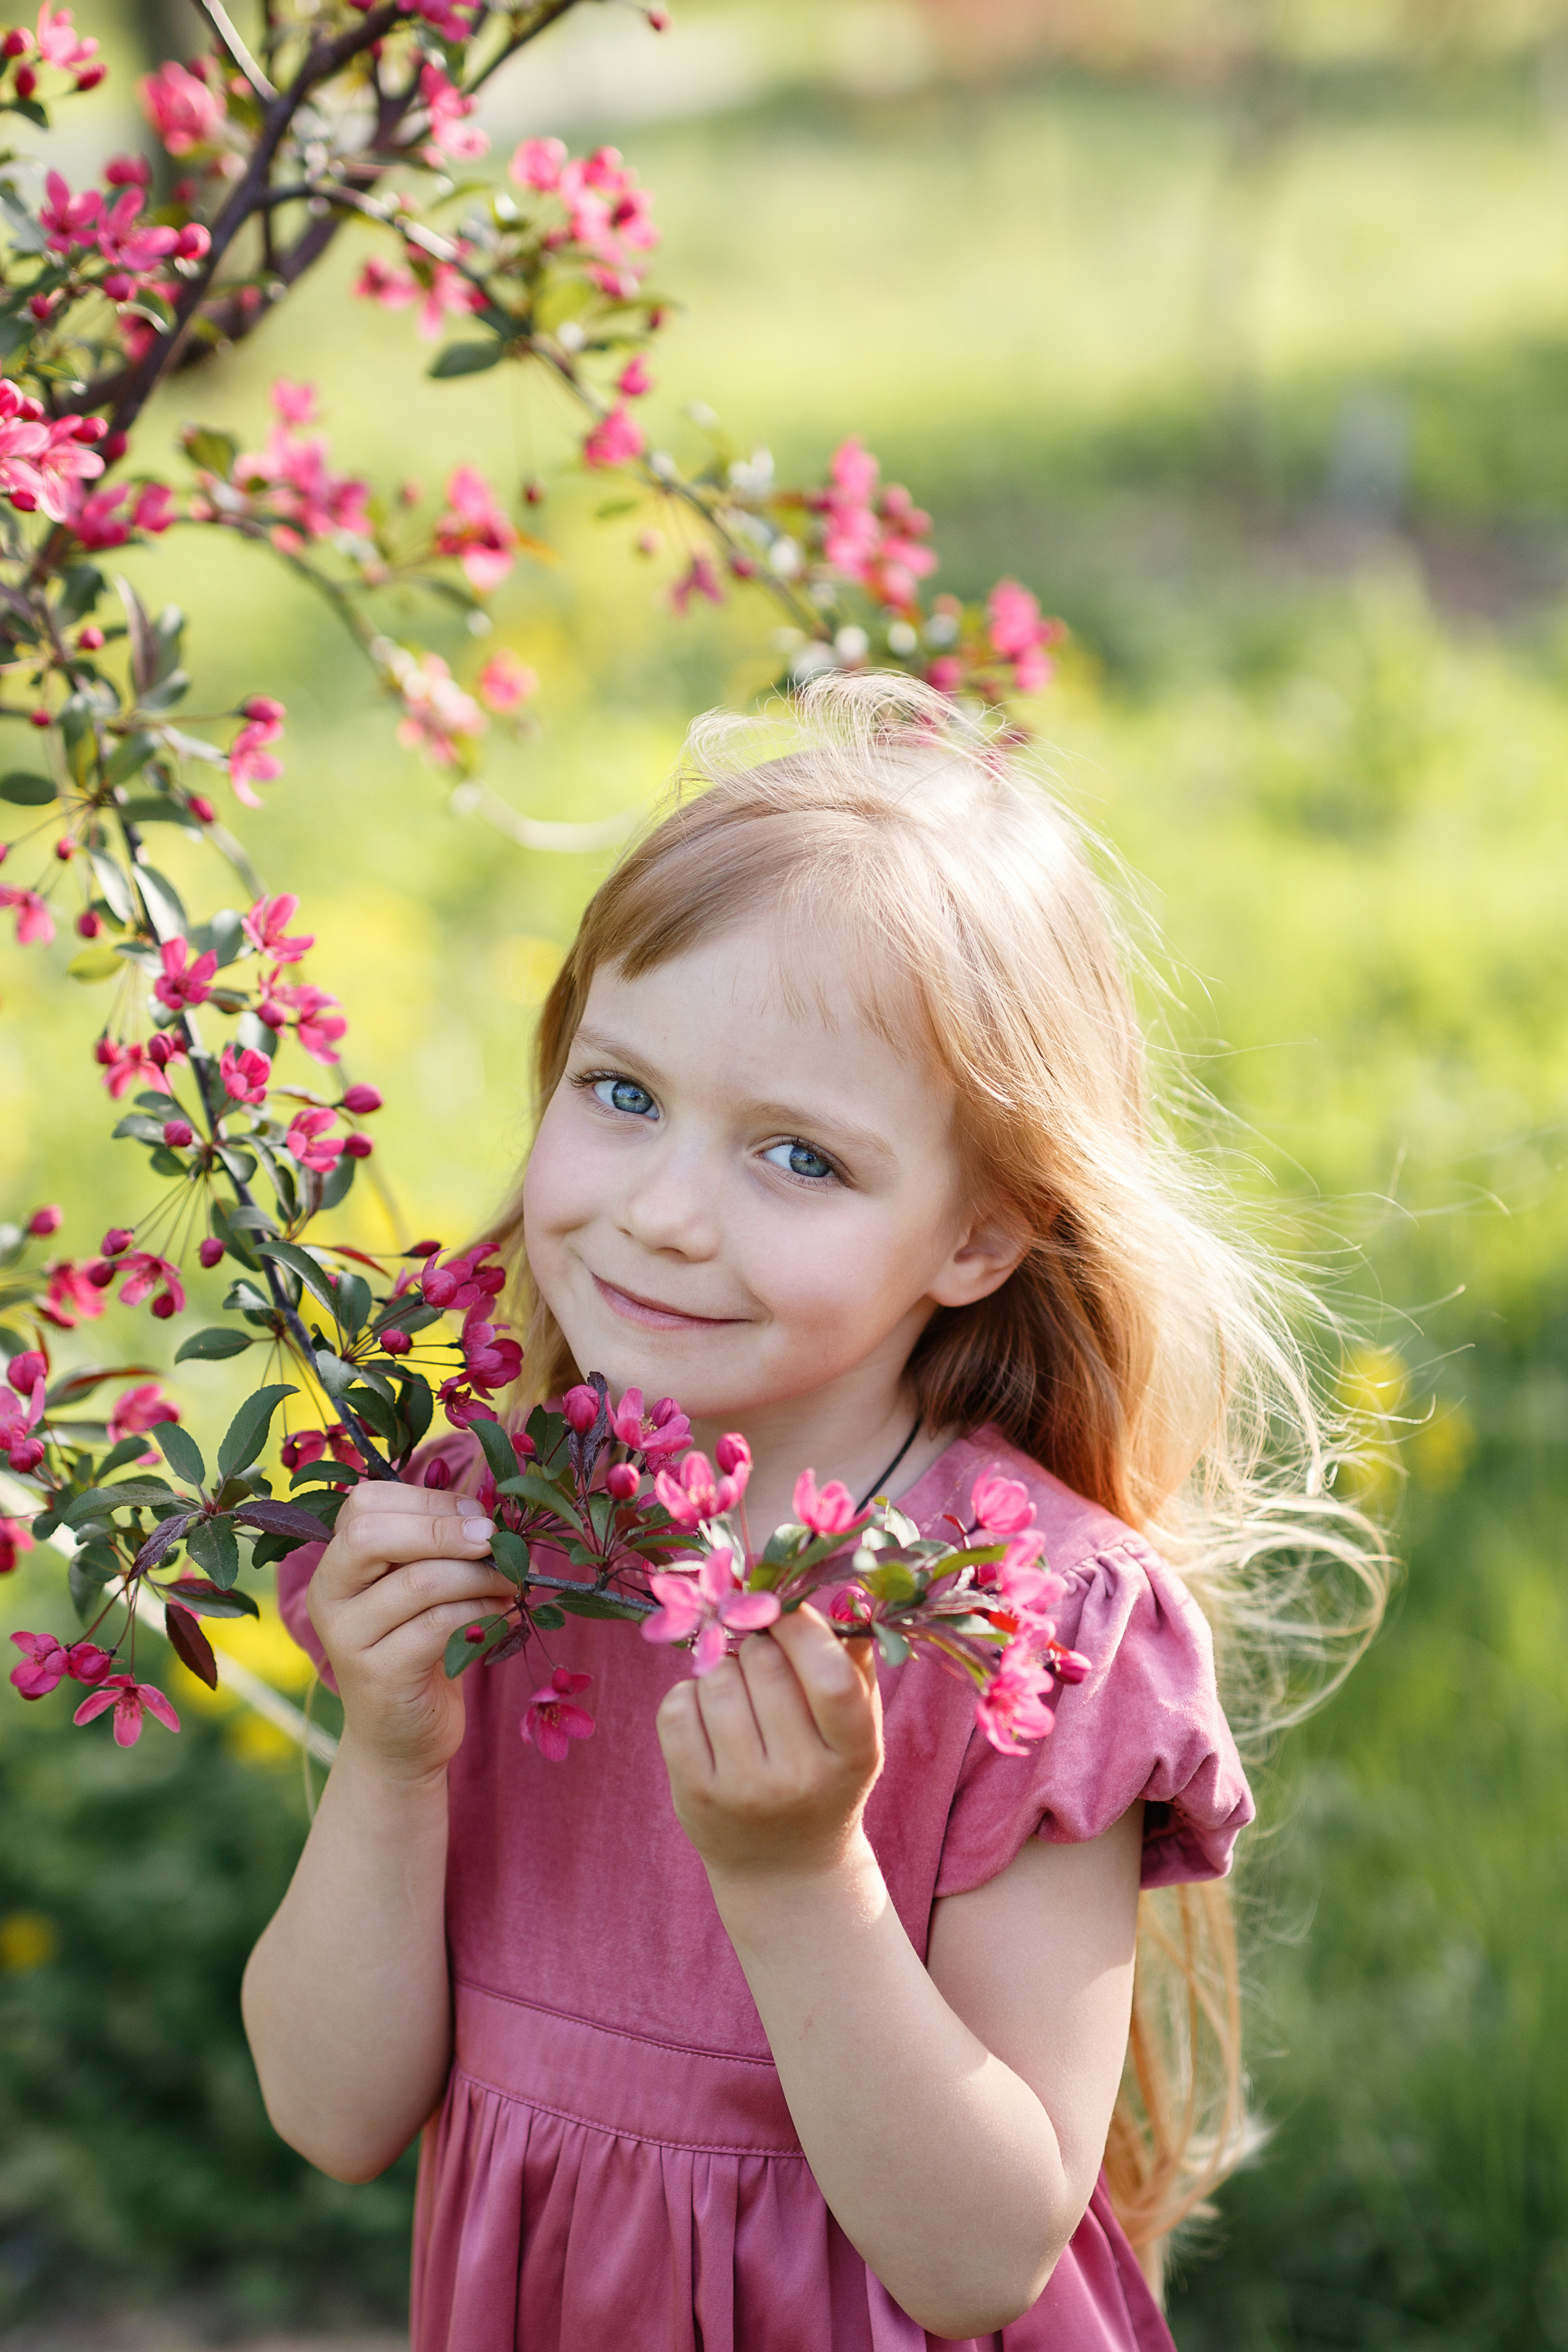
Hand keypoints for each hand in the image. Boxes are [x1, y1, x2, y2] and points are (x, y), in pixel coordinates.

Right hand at [307, 1484, 514, 1781]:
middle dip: (445, 1529)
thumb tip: (487, 1510)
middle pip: (373, 1535)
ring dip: (479, 1575)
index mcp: (336, 1563)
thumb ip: (436, 1547)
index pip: (365, 1504)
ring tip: (512, 1582)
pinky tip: (503, 1614)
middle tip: (494, 1539)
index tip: (477, 1516)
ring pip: (418, 1581)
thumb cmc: (418, 1648)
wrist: (400, 1737)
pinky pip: (438, 1625)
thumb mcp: (419, 1589)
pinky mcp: (379, 1676)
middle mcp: (329, 1596)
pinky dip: (481, 1611)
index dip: (428, 1500)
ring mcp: (348, 1638)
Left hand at [655, 1605, 883, 1882]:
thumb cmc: (825, 1774)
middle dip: (760, 1643)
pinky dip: (688, 1694)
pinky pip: (676, 1707)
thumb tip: (843, 1596)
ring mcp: (743, 1789)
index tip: (788, 1614)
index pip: (828, 1675)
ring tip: (739, 1693)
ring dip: (723, 1668)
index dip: (802, 1628)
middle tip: (763, 1658)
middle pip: (765, 1663)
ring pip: (717, 1679)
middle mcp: (799, 1777)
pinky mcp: (694, 1795)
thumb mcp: (858, 1728)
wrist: (784, 1868)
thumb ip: (854, 1661)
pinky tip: (708, 1714)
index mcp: (854, 1753)